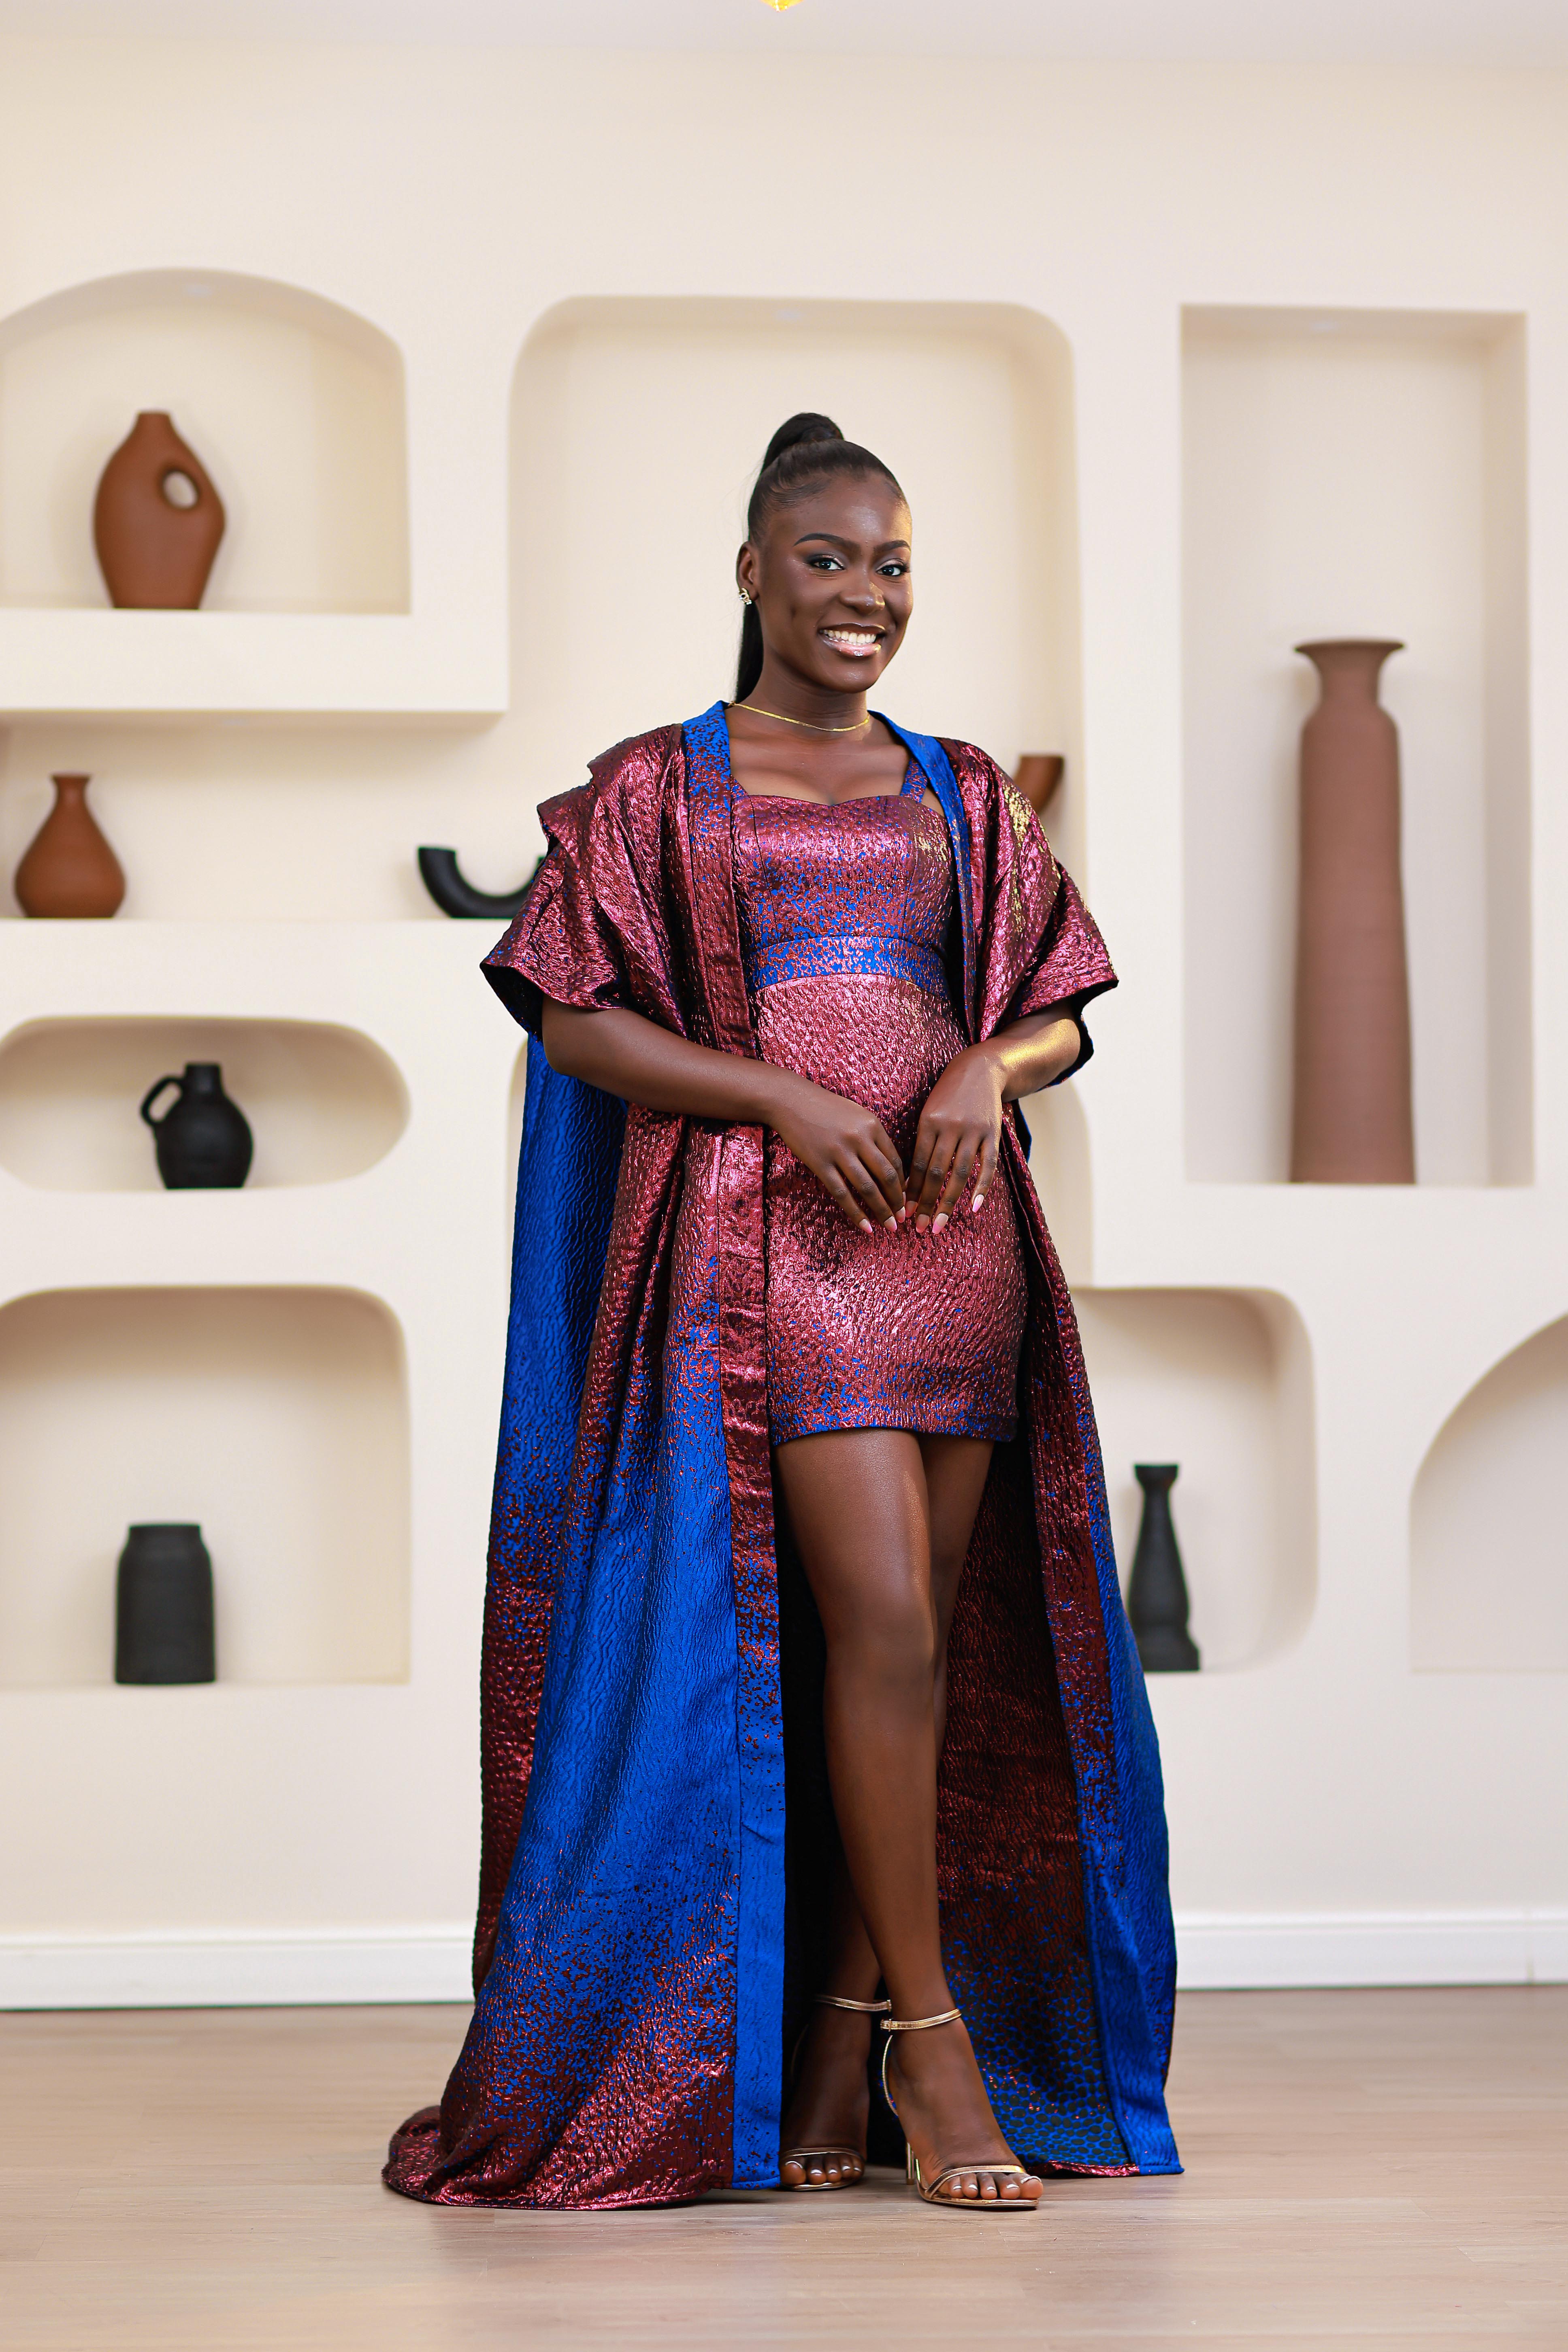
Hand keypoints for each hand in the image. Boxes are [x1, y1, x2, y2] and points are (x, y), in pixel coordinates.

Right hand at [763, 1070, 904, 1233]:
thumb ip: (872, 1137)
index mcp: (872, 1126)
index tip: (905, 1200)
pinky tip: (865, 1226)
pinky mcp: (821, 1163)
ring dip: (882, 1211)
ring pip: (867, 1188)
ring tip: (890, 1226)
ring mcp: (839, 1151)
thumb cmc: (825, 1108)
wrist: (790, 1100)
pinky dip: (856, 1213)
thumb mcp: (856, 1115)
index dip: (903, 1184)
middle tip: (904, 1218)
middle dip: (897, 1201)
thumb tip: (888, 1166)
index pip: (895, 1161)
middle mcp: (859, 1139)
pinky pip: (842, 1193)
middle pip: (886, 1176)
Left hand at [906, 1046, 1005, 1232]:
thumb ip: (922, 1143)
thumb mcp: (928, 1113)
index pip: (917, 1163)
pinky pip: (987, 1166)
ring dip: (949, 1202)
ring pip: (960, 1173)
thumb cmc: (947, 1097)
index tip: (903, 1212)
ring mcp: (973, 1131)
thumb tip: (909, 1181)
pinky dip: (981, 1188)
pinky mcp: (993, 1134)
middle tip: (919, 1227)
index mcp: (928, 1122)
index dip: (910, 1190)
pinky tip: (973, 1209)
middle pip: (936, 1172)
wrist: (980, 1070)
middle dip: (926, 1202)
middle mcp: (950, 1127)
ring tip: (939, 1224)